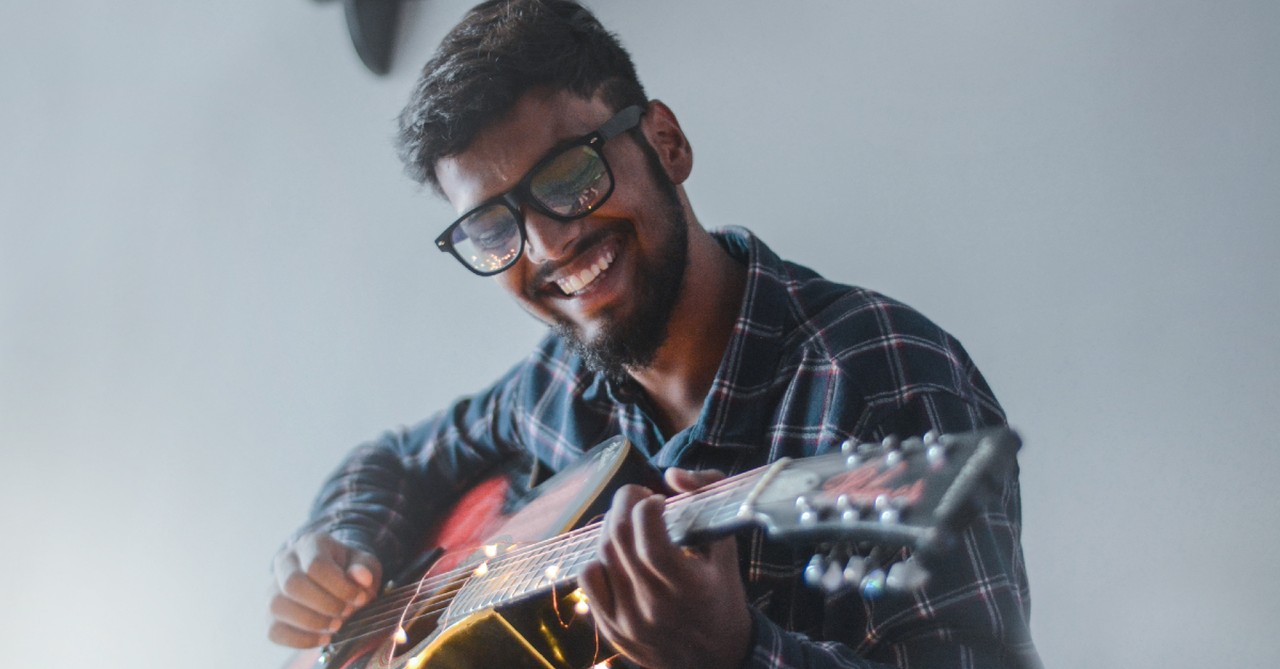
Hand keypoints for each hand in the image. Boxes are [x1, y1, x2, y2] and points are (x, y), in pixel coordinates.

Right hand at [268, 531, 382, 647]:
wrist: (333, 580)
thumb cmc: (350, 570)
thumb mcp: (365, 564)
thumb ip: (366, 569)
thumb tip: (362, 577)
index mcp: (311, 544)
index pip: (317, 565)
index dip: (339, 587)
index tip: (359, 599)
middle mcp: (285, 561)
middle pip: (293, 584)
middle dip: (324, 604)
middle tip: (346, 614)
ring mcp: (273, 588)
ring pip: (278, 606)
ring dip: (311, 622)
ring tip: (336, 627)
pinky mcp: (269, 614)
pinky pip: (274, 631)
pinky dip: (300, 640)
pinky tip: (323, 639)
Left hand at [579, 468, 751, 668]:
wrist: (715, 661)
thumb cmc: (722, 598)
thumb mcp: (727, 550)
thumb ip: (708, 500)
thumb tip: (672, 474)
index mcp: (688, 587)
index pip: (649, 537)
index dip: (647, 506)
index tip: (658, 500)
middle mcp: (654, 606)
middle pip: (619, 538)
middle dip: (624, 503)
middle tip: (637, 496)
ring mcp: (629, 620)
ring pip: (602, 555)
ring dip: (611, 526)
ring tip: (629, 522)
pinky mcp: (611, 629)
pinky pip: (588, 580)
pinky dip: (597, 557)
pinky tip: (616, 554)